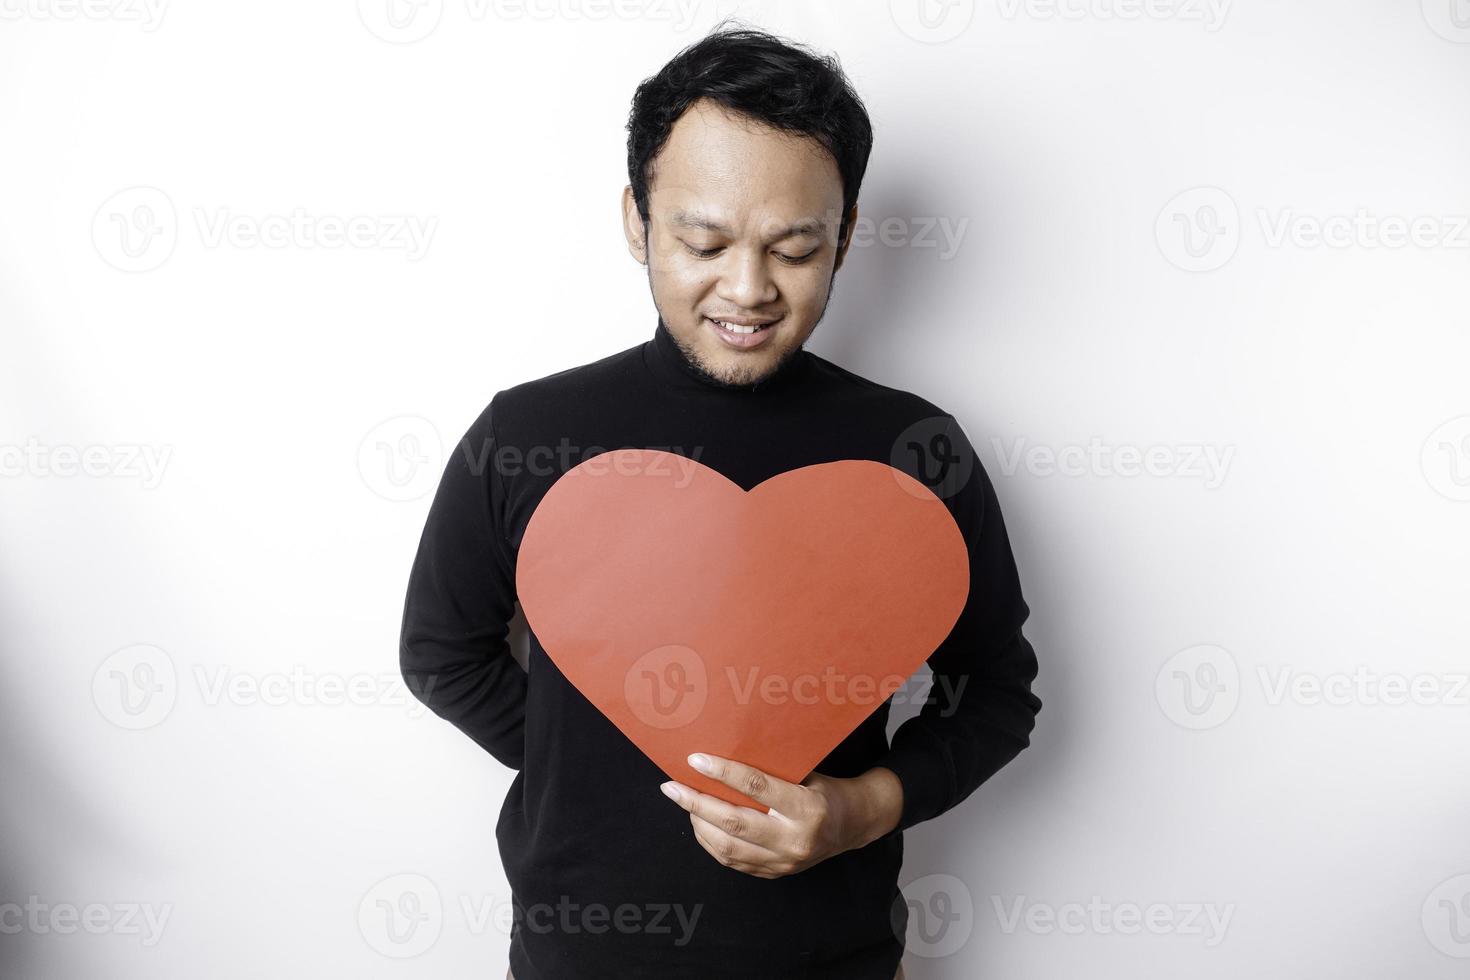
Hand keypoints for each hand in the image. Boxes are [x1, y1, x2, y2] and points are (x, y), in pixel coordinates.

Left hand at [659, 753, 902, 879]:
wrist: (852, 825)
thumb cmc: (825, 790)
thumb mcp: (806, 773)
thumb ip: (771, 771)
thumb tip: (723, 754)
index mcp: (806, 808)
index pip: (756, 787)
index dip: (722, 772)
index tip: (695, 760)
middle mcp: (794, 839)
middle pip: (734, 822)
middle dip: (697, 803)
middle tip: (672, 787)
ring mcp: (783, 862)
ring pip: (728, 847)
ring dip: (698, 824)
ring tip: (684, 803)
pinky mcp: (774, 873)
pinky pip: (733, 861)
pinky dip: (710, 842)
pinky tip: (699, 824)